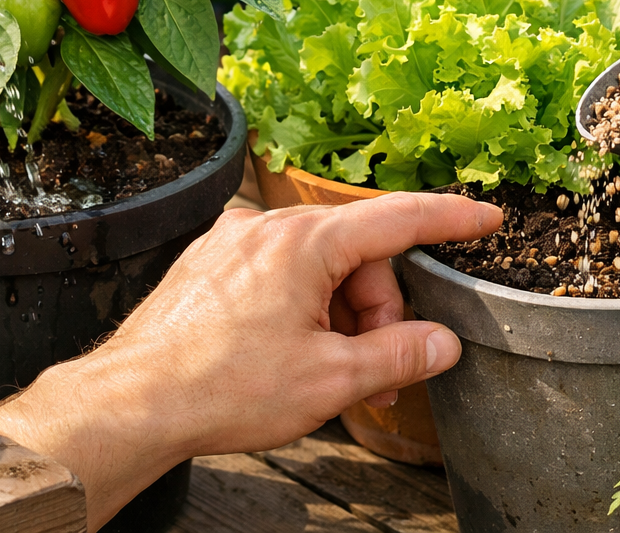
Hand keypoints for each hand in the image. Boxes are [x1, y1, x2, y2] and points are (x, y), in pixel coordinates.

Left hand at [0, 191, 502, 529]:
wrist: (134, 402)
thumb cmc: (223, 387)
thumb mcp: (331, 379)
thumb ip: (399, 355)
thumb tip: (442, 344)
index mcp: (303, 241)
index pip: (397, 218)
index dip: (449, 218)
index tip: (485, 217)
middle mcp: (265, 227)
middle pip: (355, 255)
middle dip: (377, 313)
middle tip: (379, 374)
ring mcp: (231, 243)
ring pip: (314, 268)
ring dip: (337, 319)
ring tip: (331, 379)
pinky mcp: (208, 265)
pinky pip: (275, 275)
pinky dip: (299, 310)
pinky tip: (291, 357)